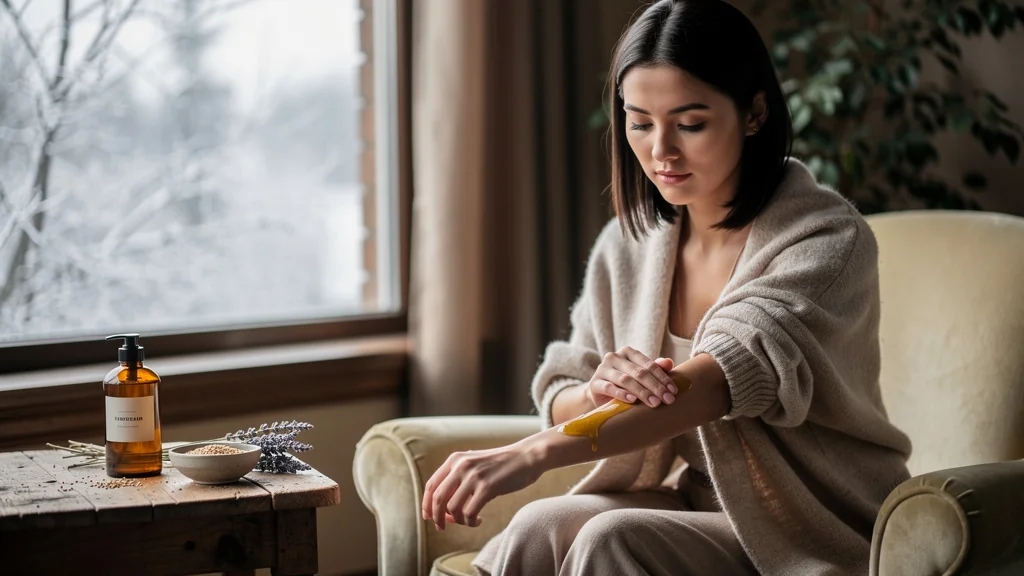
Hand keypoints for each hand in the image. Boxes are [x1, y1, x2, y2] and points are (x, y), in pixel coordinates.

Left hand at [421, 440, 543, 530]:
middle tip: (443, 527)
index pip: (430, 485)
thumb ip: (458, 477)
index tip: (428, 517)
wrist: (527, 456)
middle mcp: (461, 466)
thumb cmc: (502, 464)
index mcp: (455, 459)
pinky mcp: (487, 487)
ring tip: (469, 520)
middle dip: (437, 518)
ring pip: (452, 508)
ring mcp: (474, 476)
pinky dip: (471, 522)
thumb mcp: (475, 464)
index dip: (426, 504)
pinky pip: (469, 513)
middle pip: (437, 499)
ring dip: (458, 521)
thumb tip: (442, 507)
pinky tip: (479, 520)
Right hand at [587, 346, 676, 408]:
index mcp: (628, 352)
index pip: (649, 364)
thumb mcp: (640, 375)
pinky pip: (610, 388)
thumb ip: (654, 368)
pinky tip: (633, 400)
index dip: (663, 377)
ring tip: (654, 403)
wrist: (600, 394)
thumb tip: (669, 362)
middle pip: (639, 372)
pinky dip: (622, 394)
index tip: (673, 391)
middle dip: (656, 387)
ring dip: (642, 392)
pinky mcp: (595, 383)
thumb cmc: (624, 383)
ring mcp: (603, 369)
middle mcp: (614, 357)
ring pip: (626, 380)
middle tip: (668, 400)